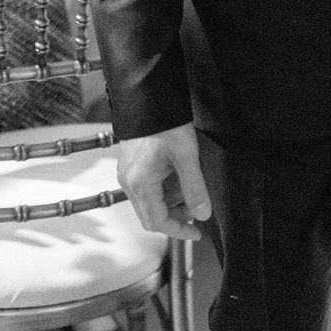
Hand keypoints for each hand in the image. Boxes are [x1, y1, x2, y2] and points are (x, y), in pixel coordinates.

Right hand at [116, 124, 211, 240]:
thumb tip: (203, 214)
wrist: (150, 98)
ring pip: (148, 202)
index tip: (196, 233)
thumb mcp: (187, 157)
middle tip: (196, 212)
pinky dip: (163, 191)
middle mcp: (128, 182)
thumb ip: (195, 188)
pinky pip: (146, 188)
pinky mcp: (131, 165)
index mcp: (139, 184)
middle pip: (150, 215)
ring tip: (191, 194)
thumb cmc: (166, 124)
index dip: (178, 231)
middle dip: (175, 218)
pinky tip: (178, 181)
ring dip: (170, 204)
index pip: (157, 222)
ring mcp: (127, 173)